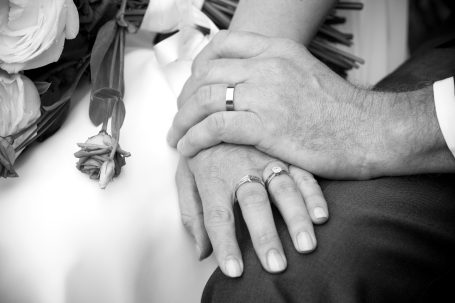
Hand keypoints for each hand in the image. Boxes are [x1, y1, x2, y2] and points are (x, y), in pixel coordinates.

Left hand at [168, 30, 390, 178]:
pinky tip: (186, 148)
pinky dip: (194, 137)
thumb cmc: (340, 111)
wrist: (370, 132)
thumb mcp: (306, 74)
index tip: (193, 83)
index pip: (223, 44)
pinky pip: (214, 127)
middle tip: (179, 116)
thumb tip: (247, 82)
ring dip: (182, 119)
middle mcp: (268, 66)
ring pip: (205, 99)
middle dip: (185, 97)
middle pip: (207, 74)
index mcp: (278, 50)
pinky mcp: (265, 126)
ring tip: (175, 136)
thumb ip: (274, 71)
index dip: (199, 64)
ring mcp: (266, 94)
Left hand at [175, 145, 327, 277]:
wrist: (217, 110)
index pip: (217, 216)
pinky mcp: (285, 153)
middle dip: (265, 234)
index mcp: (213, 175)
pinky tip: (322, 217)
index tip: (234, 270)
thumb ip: (192, 212)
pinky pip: (303, 174)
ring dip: (296, 218)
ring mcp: (266, 159)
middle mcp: (241, 167)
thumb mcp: (186, 176)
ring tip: (306, 245)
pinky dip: (314, 195)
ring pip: (283, 189)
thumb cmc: (201, 152)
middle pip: (253, 203)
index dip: (225, 243)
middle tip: (275, 264)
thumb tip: (201, 251)